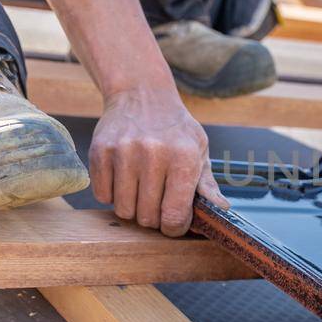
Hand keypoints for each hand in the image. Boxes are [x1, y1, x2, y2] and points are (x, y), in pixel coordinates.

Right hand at [89, 86, 227, 236]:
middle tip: (156, 204)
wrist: (142, 93)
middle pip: (147, 216)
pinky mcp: (100, 151)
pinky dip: (112, 195)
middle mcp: (153, 154)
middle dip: (153, 218)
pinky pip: (102, 195)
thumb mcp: (198, 148)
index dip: (174, 228)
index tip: (173, 225)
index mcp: (183, 156)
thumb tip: (221, 209)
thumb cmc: (175, 127)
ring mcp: (123, 152)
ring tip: (140, 192)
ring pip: (123, 209)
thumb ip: (207, 182)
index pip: (174, 214)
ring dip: (132, 208)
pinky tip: (124, 180)